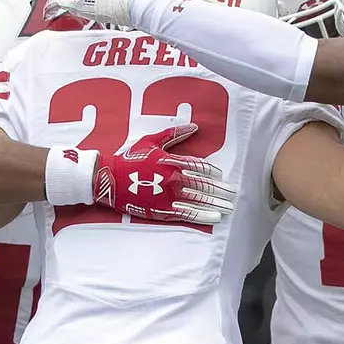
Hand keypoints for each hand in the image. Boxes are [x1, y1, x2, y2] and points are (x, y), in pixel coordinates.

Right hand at [93, 124, 237, 224]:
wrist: (109, 178)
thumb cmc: (130, 159)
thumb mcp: (151, 141)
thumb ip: (174, 134)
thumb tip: (195, 126)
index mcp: (172, 161)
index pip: (200, 167)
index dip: (214, 173)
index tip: (222, 177)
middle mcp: (174, 178)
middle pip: (204, 185)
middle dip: (220, 190)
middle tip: (233, 194)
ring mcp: (169, 195)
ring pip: (199, 200)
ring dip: (216, 203)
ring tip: (229, 207)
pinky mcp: (162, 210)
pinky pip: (187, 213)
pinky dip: (203, 215)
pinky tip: (215, 217)